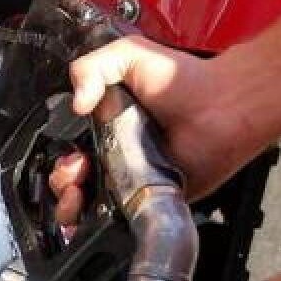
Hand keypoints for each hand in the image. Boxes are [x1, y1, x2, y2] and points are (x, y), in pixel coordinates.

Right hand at [49, 36, 266, 224]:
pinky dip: (95, 225)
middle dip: (61, 183)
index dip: (61, 161)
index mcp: (105, 129)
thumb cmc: (180, 80)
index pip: (70, 152)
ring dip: (69, 206)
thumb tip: (75, 105)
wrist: (220, 107)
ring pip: (86, 207)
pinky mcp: (147, 202)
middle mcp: (114, 158)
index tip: (71, 157)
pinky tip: (89, 215)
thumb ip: (91, 68)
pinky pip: (116, 221)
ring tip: (77, 194)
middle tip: (75, 173)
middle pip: (71, 183)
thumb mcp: (129, 56)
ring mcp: (130, 183)